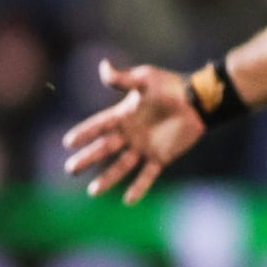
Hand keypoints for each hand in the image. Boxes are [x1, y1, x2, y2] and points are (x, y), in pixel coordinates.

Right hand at [62, 59, 205, 204]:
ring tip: (93, 191)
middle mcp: (129, 133)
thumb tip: (103, 66)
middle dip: (87, 159)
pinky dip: (139, 187)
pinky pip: (147, 175)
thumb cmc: (170, 86)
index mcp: (123, 115)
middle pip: (104, 149)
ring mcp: (144, 147)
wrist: (198, 100)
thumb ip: (122, 78)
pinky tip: (128, 200)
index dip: (84, 133)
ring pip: (121, 166)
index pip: (98, 126)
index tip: (67, 143)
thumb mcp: (144, 78)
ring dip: (107, 178)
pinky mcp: (161, 157)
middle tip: (70, 169)